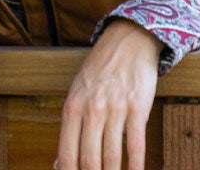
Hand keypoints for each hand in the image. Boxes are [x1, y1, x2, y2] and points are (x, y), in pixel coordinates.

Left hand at [56, 19, 160, 169]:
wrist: (126, 42)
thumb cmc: (99, 70)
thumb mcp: (76, 92)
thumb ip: (71, 125)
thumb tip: (61, 162)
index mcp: (72, 107)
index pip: (67, 151)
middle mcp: (92, 110)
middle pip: (89, 158)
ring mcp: (115, 109)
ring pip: (112, 155)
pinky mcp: (138, 109)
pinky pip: (136, 144)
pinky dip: (135, 165)